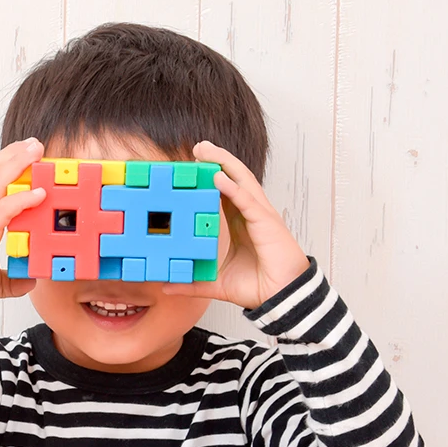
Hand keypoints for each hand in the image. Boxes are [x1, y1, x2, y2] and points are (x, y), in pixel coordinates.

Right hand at [0, 138, 49, 310]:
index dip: (7, 164)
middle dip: (14, 153)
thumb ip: (15, 278)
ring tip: (36, 150)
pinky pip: (4, 208)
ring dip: (18, 162)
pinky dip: (23, 198)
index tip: (27, 153)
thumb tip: (31, 279)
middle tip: (35, 143)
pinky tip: (40, 194)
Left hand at [160, 141, 310, 309]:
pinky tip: (219, 177)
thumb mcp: (215, 282)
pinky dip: (233, 188)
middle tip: (198, 148)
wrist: (280, 298)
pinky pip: (247, 201)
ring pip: (242, 181)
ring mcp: (260, 215)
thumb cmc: (255, 287)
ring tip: (205, 151)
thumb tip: (167, 286)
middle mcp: (250, 214)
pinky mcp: (266, 223)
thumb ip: (192, 282)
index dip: (210, 178)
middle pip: (234, 179)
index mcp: (240, 222)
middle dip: (217, 161)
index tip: (191, 167)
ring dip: (224, 164)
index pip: (224, 193)